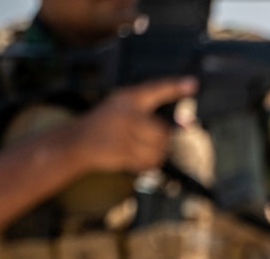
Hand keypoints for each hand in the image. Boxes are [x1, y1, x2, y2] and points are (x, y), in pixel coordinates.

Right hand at [67, 77, 197, 173]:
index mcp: (129, 98)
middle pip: (162, 131)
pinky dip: (147, 163)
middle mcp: (127, 114)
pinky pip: (147, 162)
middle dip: (162, 139)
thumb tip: (185, 123)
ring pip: (157, 149)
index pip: (156, 88)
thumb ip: (151, 110)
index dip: (175, 86)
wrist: (77, 140)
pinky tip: (136, 156)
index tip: (192, 83)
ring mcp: (123, 134)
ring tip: (142, 147)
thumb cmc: (105, 122)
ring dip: (156, 153)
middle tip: (150, 138)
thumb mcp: (123, 106)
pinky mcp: (121, 153)